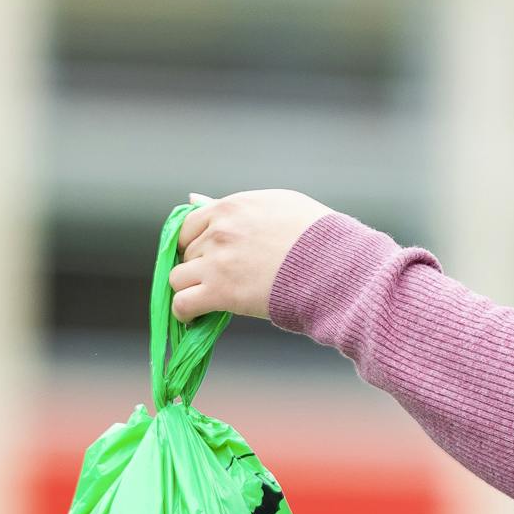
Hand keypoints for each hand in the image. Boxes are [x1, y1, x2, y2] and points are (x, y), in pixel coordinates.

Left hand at [170, 191, 332, 325]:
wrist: (335, 266)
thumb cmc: (318, 235)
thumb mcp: (277, 205)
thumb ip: (233, 206)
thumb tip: (192, 197)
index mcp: (231, 206)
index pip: (189, 224)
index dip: (196, 243)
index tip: (208, 256)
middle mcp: (219, 230)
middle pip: (187, 253)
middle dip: (199, 266)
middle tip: (222, 280)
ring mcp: (217, 261)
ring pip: (178, 278)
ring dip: (190, 288)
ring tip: (209, 299)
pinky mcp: (220, 291)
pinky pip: (182, 303)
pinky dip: (185, 312)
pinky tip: (196, 316)